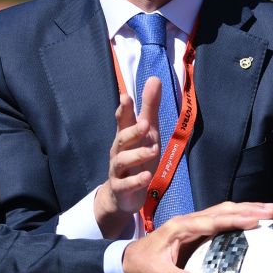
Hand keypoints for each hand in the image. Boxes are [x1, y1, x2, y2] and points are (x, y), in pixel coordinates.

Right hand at [93, 77, 160, 237]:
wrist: (122, 194)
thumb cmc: (137, 158)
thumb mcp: (147, 133)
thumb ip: (149, 108)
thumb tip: (154, 78)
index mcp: (126, 136)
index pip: (122, 120)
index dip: (124, 109)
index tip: (126, 97)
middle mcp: (119, 151)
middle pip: (122, 138)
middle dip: (132, 131)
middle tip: (145, 124)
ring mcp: (118, 170)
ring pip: (122, 161)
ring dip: (137, 155)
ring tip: (153, 150)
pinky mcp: (121, 188)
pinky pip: (126, 184)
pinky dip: (135, 180)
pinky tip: (146, 176)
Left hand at [122, 201, 272, 272]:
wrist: (132, 260)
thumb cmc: (144, 265)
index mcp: (181, 228)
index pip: (212, 221)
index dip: (234, 220)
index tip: (254, 220)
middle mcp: (190, 221)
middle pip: (223, 210)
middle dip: (248, 209)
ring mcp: (194, 224)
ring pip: (224, 211)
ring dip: (247, 210)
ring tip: (271, 211)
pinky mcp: (198, 230)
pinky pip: (222, 220)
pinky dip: (240, 218)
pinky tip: (255, 221)